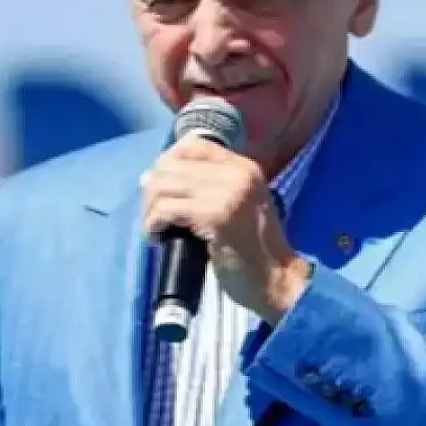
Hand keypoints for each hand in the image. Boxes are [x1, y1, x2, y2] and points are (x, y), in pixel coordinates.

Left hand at [140, 135, 311, 322]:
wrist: (277, 280)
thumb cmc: (254, 250)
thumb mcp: (236, 206)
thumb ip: (204, 188)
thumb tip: (148, 177)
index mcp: (244, 167)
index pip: (193, 145)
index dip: (167, 162)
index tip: (159, 188)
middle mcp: (237, 173)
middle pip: (172, 165)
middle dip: (152, 190)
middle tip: (152, 215)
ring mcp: (228, 192)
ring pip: (164, 185)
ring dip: (150, 208)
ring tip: (155, 228)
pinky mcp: (216, 215)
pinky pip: (167, 209)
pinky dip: (154, 223)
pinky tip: (157, 237)